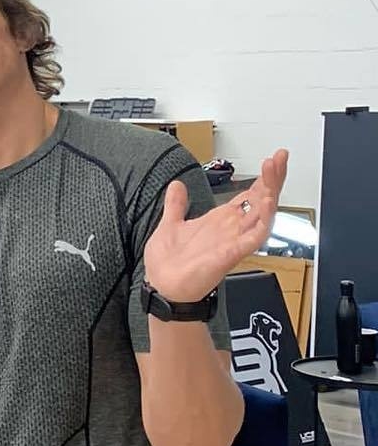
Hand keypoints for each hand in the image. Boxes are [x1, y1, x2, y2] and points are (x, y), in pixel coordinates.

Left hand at [143, 150, 288, 303]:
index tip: (272, 158)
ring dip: (270, 193)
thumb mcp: (171, 224)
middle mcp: (231, 230)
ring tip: (274, 172)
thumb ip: (176, 205)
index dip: (261, 178)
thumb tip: (177, 185)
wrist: (164, 288)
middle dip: (272, 178)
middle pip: (260, 200)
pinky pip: (253, 237)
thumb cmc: (171, 263)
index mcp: (220, 222)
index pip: (248, 196)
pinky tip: (266, 204)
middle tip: (280, 157)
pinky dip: (262, 221)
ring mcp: (234, 241)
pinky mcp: (231, 254)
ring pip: (261, 214)